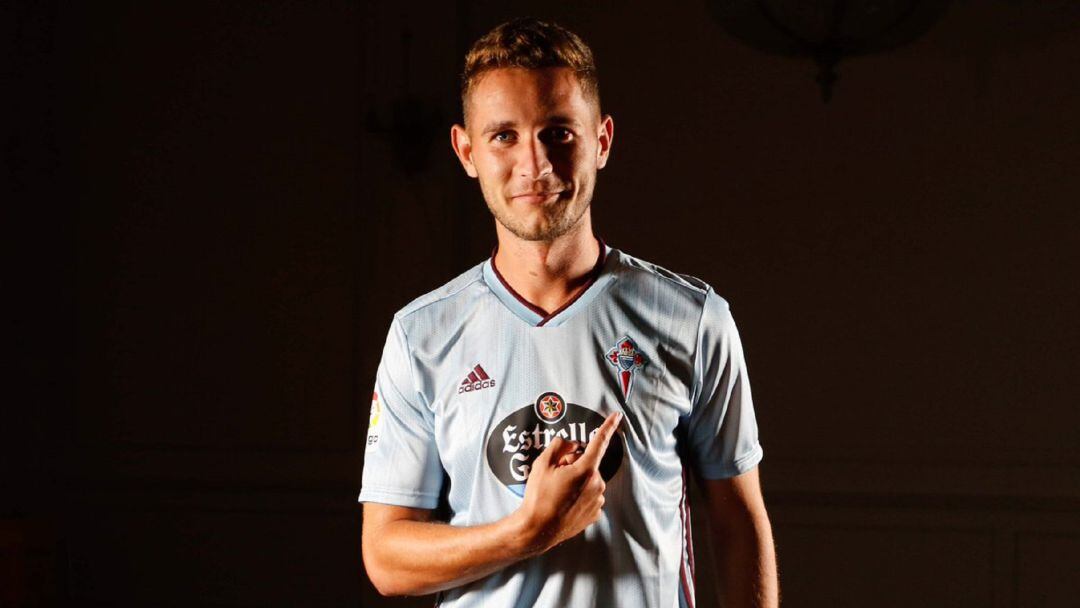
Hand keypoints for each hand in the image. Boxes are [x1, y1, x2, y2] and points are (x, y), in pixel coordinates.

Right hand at [515, 411, 621, 554]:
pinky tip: (564, 503)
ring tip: (557, 493)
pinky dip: (579, 496)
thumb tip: (573, 445)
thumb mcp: (543, 464)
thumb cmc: (539, 497)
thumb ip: (560, 446)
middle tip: (555, 475)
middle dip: (574, 464)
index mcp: (586, 470)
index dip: (608, 427)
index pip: (599, 442)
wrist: (537, 530)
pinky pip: (589, 497)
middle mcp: (597, 485)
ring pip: (589, 481)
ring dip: (577, 481)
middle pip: (588, 464)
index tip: (618, 416)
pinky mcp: (594, 514)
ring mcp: (597, 501)